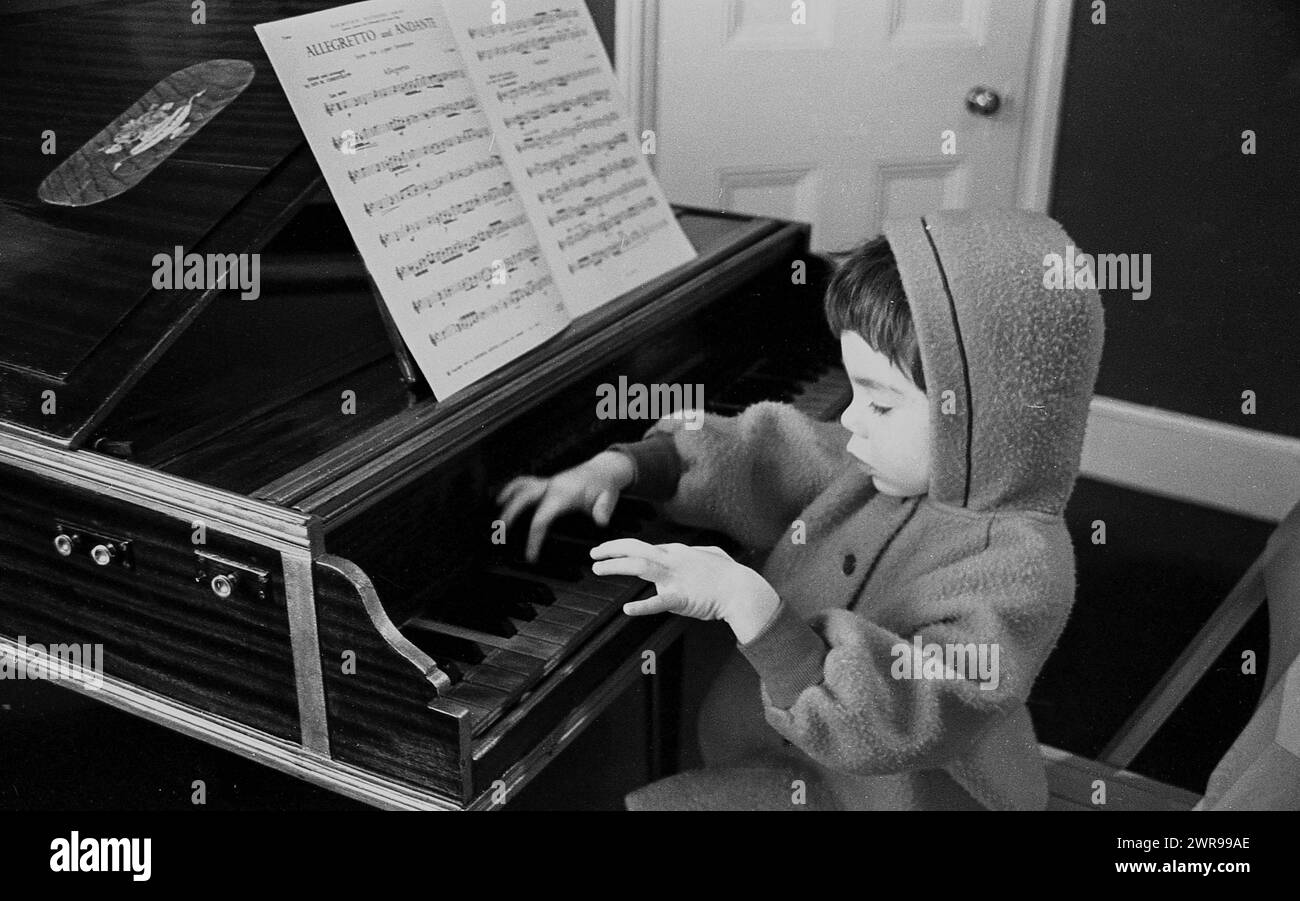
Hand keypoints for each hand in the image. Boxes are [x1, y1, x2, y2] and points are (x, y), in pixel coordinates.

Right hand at [496, 451, 633, 562]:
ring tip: (495, 516)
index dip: (533, 538)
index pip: (541, 518)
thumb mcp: (608, 498)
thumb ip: (603, 509)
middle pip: (522, 499)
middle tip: (499, 535)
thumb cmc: (604, 486)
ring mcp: (548, 482)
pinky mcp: (547, 481)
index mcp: (563, 494)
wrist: (605, 469)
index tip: (530, 556)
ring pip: (520, 487)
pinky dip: (511, 489)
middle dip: (509, 516)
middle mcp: (551, 485)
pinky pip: (524, 482)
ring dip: (506, 499)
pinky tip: (503, 497)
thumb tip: (600, 521)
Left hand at [590, 539, 780, 638]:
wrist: (741, 590)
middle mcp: (672, 560)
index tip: (610, 551)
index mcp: (678, 552)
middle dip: (612, 549)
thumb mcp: (713, 554)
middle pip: (636, 549)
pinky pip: (659, 601)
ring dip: (616, 565)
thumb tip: (692, 554)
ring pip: (640, 565)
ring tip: (598, 568)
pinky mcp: (681, 597)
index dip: (624, 548)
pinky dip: (643, 605)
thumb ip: (698, 553)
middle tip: (594, 553)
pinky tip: (629, 608)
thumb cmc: (729, 575)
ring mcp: (675, 578)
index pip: (645, 547)